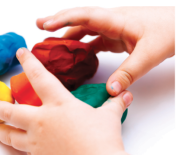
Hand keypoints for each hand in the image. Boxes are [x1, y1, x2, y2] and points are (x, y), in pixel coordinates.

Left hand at [0, 48, 136, 154]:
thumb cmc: (102, 140)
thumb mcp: (109, 118)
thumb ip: (114, 104)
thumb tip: (125, 95)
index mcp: (59, 104)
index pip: (40, 77)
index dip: (29, 63)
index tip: (21, 53)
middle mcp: (42, 121)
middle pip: (12, 111)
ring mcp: (38, 141)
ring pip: (11, 135)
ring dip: (0, 131)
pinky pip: (24, 151)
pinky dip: (19, 148)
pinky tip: (18, 147)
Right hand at [36, 6, 175, 95]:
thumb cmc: (171, 31)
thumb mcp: (150, 54)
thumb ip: (129, 72)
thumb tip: (111, 90)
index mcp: (116, 19)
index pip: (83, 16)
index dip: (63, 19)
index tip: (45, 25)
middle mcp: (110, 21)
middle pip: (78, 20)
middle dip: (58, 23)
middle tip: (39, 28)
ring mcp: (112, 28)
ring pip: (84, 30)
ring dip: (68, 37)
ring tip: (53, 47)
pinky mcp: (115, 36)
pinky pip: (93, 39)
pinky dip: (82, 47)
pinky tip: (76, 56)